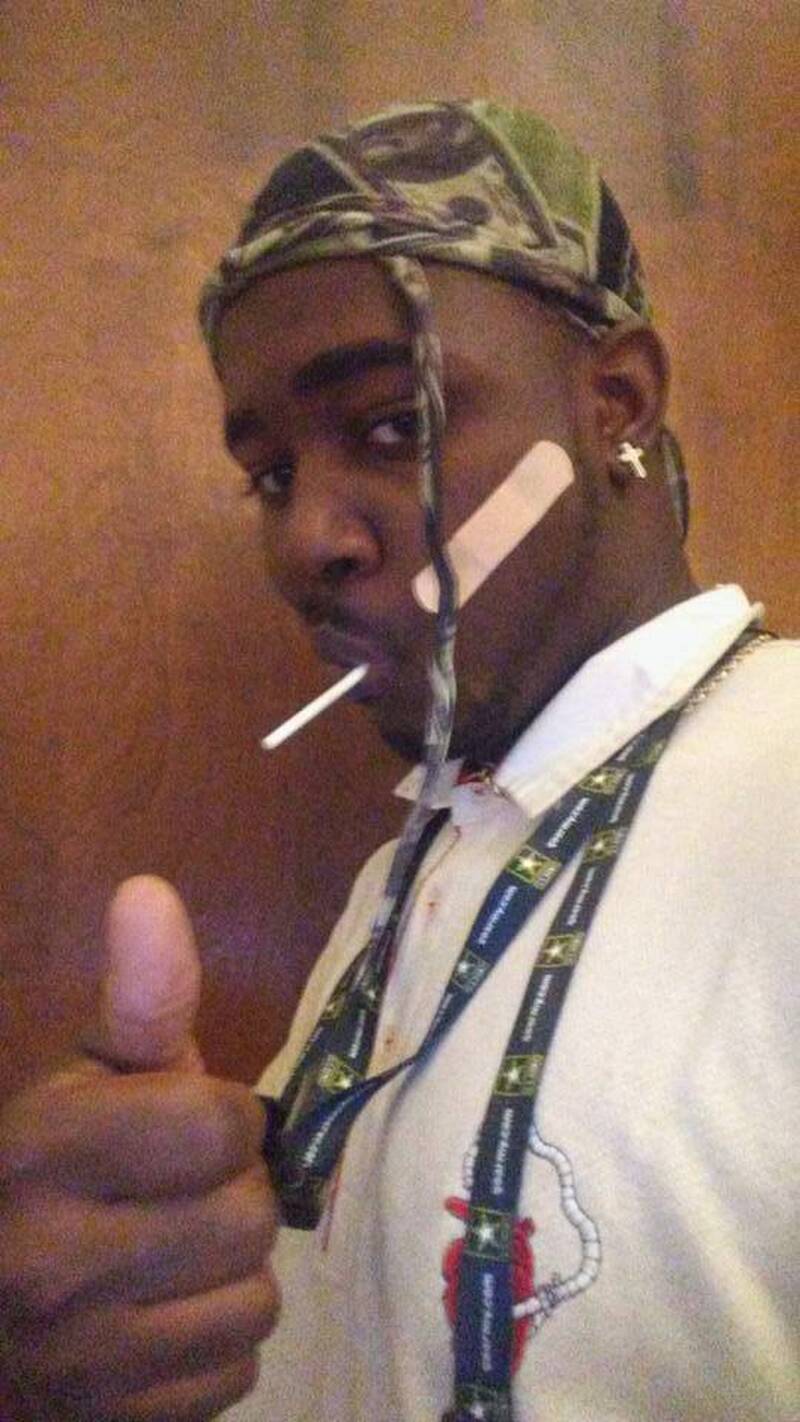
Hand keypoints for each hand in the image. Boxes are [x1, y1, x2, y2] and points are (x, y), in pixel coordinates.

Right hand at [0, 876, 278, 1420]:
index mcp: (42, 1152)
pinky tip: (160, 1321)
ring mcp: (82, 1364)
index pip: (217, 1124)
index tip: (188, 1125)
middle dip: (229, 1192)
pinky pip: (237, 1371)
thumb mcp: (80, 1077)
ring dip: (231, 1271)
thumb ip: (136, 997)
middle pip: (247, 1214)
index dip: (221, 1116)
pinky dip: (214, 1342)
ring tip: (171, 1257)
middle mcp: (53, 1264)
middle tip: (175, 1195)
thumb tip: (151, 890)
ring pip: (256, 1298)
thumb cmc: (36, 1175)